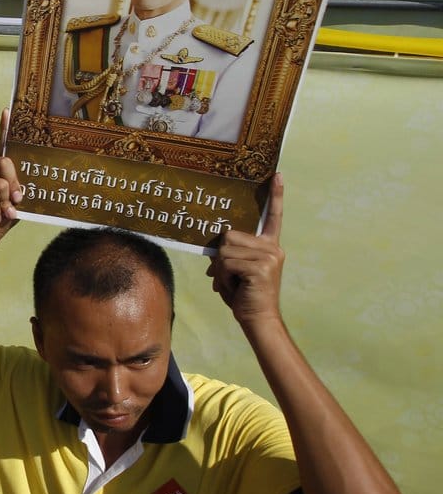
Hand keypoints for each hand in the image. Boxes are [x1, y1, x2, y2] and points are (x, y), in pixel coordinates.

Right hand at [0, 153, 23, 237]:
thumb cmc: (3, 214)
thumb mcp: (16, 200)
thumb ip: (19, 189)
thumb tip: (22, 188)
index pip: (6, 160)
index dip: (15, 176)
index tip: (19, 195)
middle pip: (4, 164)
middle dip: (13, 186)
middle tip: (14, 202)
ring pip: (1, 184)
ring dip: (5, 203)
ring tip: (2, 212)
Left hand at [206, 174, 284, 325]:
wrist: (258, 318)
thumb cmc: (244, 295)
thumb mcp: (235, 270)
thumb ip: (229, 255)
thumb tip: (215, 254)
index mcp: (269, 246)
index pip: (273, 217)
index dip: (275, 195)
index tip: (278, 174)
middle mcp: (272, 248)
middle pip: (229, 236)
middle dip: (221, 258)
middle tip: (229, 277)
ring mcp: (269, 256)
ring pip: (224, 251)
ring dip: (221, 271)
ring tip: (234, 284)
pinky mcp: (261, 267)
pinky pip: (226, 264)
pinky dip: (223, 278)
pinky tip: (236, 288)